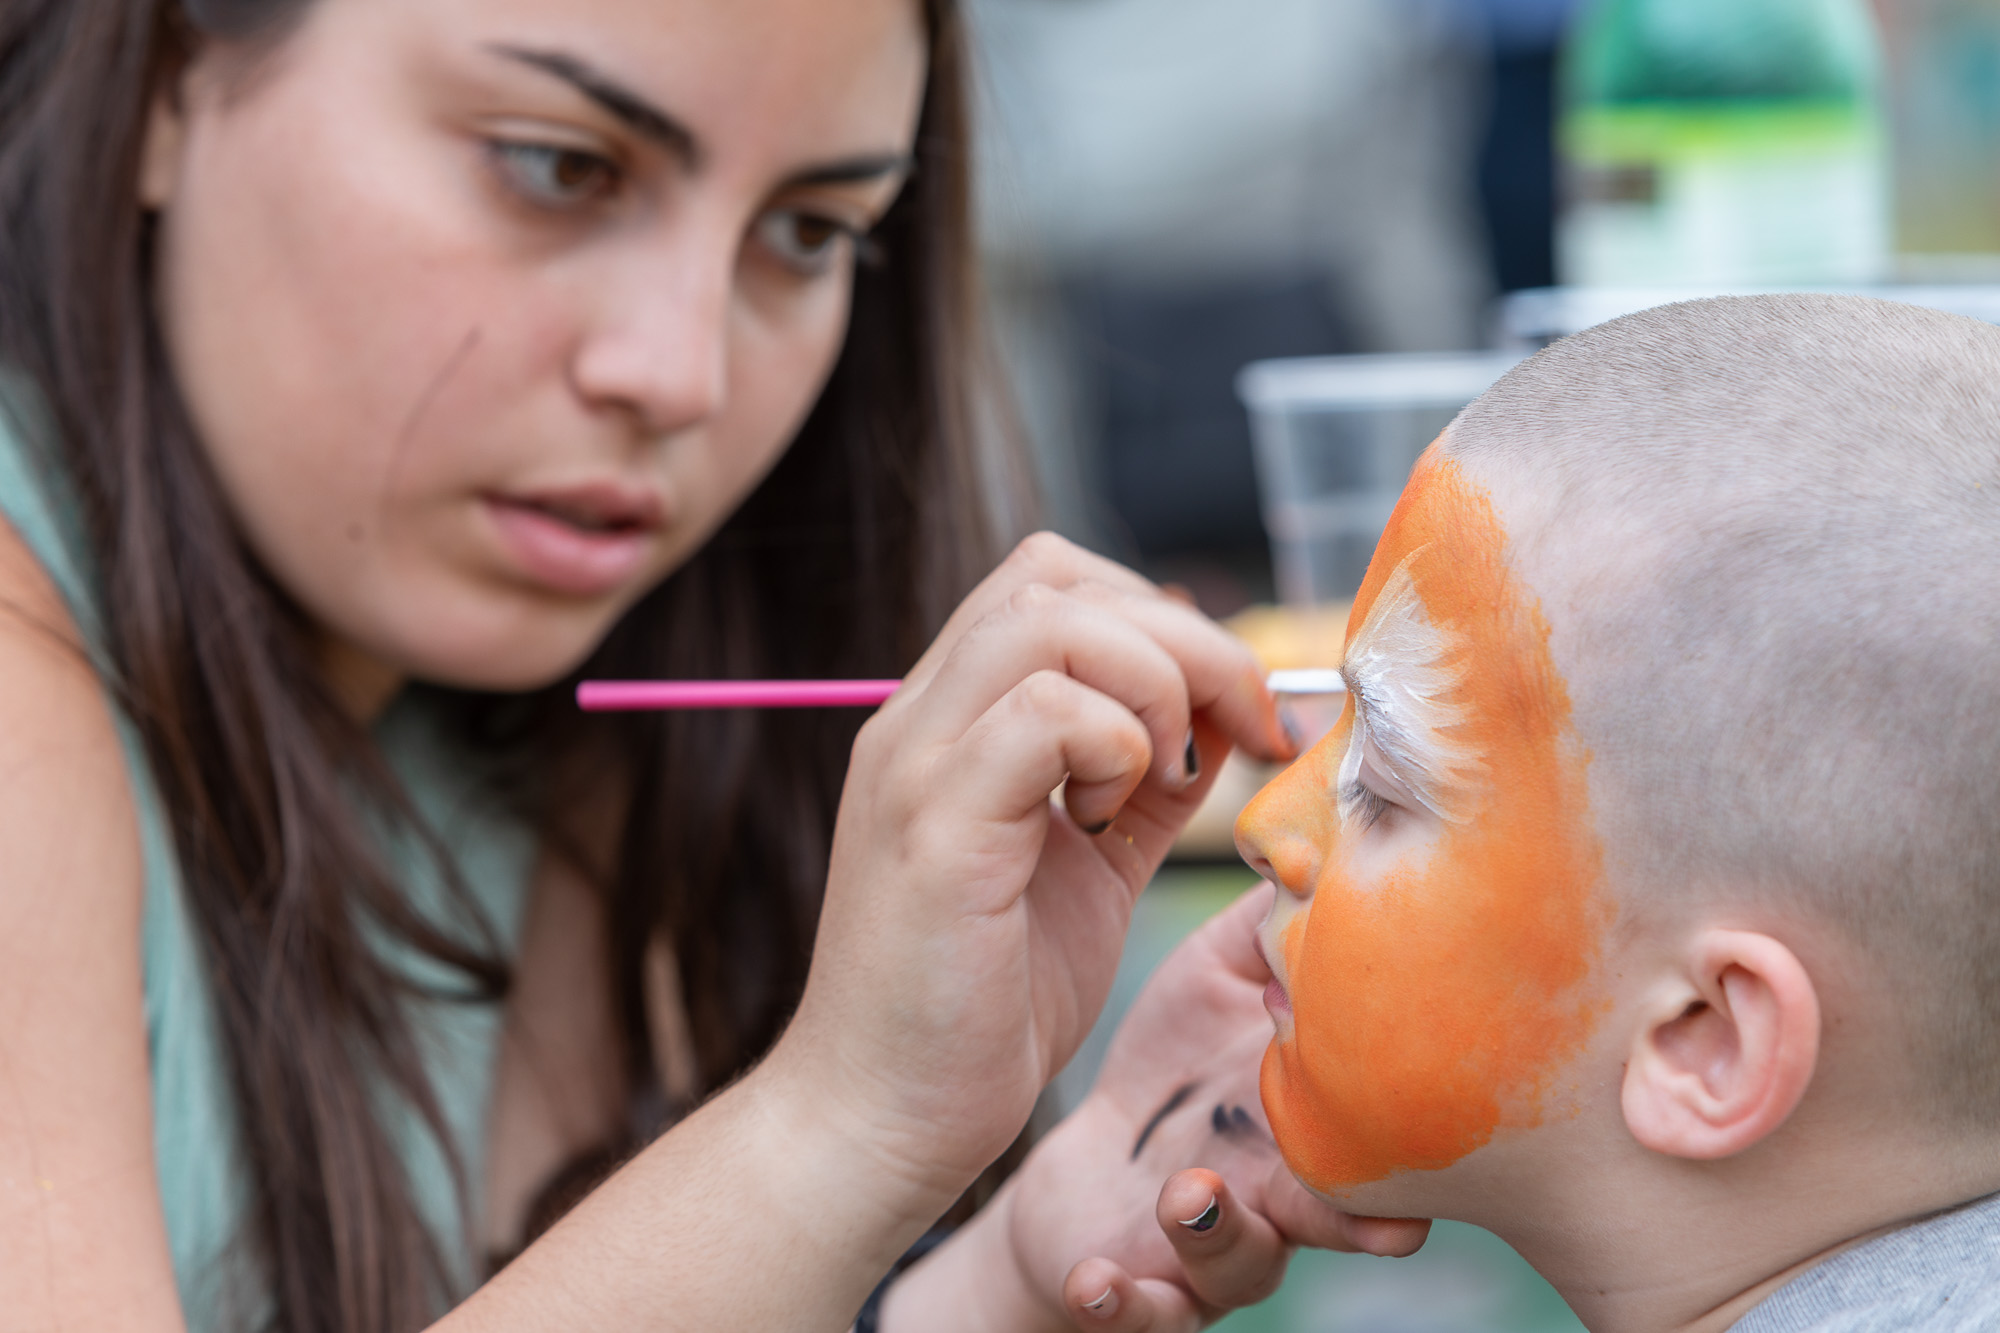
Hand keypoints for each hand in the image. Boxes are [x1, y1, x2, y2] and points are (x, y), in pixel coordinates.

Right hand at [773, 533, 1295, 1213]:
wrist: (881, 1122)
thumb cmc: (981, 1007)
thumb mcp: (1091, 869)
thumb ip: (1145, 785)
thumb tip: (1225, 718)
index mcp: (949, 721)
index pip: (1050, 581)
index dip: (1161, 617)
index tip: (1236, 710)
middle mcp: (917, 721)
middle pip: (1057, 578)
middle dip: (1184, 639)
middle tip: (1243, 733)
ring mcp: (915, 766)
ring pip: (1050, 623)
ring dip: (1152, 688)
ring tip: (1159, 786)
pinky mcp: (932, 830)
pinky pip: (1041, 718)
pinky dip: (1116, 748)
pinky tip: (1113, 824)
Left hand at [882, 888, 1428, 1331]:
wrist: (1088, 1167)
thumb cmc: (1172, 1069)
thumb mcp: (1216, 980)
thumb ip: (1272, 922)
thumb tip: (1326, 829)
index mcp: (1313, 1120)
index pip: (1380, 1130)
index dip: (1414, 1134)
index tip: (1438, 1119)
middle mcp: (1283, 1197)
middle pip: (1338, 1218)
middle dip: (1352, 1218)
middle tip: (1375, 1219)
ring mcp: (1214, 1250)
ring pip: (1239, 1264)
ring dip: (1219, 1237)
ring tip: (1186, 1194)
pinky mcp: (1141, 1288)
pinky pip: (1141, 1311)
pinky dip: (1125, 1302)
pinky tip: (1100, 1281)